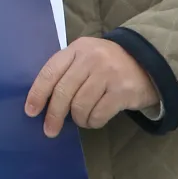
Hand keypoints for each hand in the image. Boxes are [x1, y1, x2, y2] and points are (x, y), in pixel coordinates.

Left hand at [24, 37, 158, 136]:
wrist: (147, 61)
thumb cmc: (107, 63)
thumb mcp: (84, 58)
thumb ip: (66, 72)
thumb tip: (42, 101)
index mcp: (76, 49)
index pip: (50, 72)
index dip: (38, 93)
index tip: (30, 111)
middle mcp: (91, 58)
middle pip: (63, 92)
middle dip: (54, 115)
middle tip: (49, 130)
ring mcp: (108, 73)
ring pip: (80, 106)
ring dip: (78, 119)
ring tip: (82, 119)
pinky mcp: (122, 91)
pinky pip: (98, 114)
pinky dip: (93, 122)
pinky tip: (95, 119)